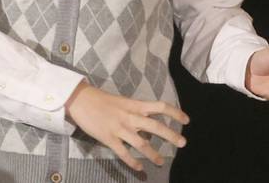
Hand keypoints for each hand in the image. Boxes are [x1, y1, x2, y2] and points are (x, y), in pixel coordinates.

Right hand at [64, 82, 188, 171]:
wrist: (81, 100)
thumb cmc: (103, 100)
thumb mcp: (124, 102)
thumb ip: (137, 112)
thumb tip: (150, 125)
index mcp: (135, 105)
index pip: (160, 107)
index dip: (175, 113)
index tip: (186, 120)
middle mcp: (131, 116)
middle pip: (156, 126)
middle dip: (171, 135)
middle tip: (182, 143)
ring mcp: (120, 128)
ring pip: (141, 143)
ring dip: (153, 154)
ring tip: (161, 162)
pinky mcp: (109, 138)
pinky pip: (123, 153)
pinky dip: (133, 162)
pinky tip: (140, 169)